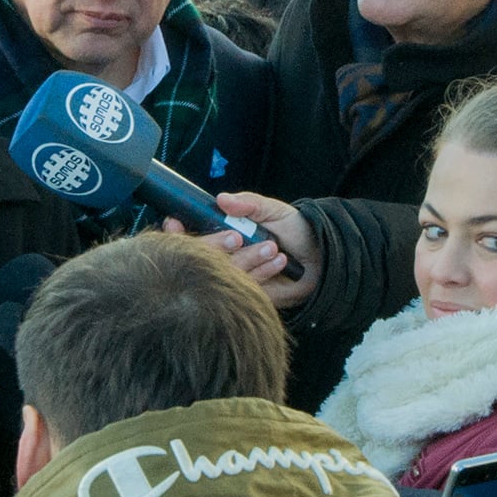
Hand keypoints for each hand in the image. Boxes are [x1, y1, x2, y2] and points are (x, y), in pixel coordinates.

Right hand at [165, 190, 318, 308]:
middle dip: (214, 246)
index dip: (178, 233)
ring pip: (225, 273)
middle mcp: (225, 260)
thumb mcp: (272, 210)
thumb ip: (248, 203)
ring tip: (272, 246)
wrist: (322, 256)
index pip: (190, 238)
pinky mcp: (252, 297)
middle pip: (201, 259)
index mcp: (222, 238)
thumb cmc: (295, 229)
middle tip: (237, 237)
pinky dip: (263, 272)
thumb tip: (222, 199)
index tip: (173, 223)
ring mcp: (236, 280)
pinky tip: (279, 260)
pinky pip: (247, 289)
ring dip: (248, 258)